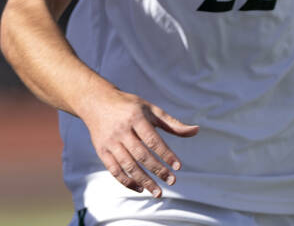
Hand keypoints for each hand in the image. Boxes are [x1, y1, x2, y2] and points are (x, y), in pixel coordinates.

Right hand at [79, 88, 199, 195]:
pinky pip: (114, 170)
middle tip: (172, 181)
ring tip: (157, 192)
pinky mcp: (102, 151)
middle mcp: (122, 131)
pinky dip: (127, 181)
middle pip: (141, 155)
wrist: (97, 103)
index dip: (166, 154)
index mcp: (136, 118)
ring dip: (144, 180)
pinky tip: (140, 188)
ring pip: (128, 165)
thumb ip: (172, 123)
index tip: (178, 166)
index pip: (153, 140)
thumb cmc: (130, 106)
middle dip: (157, 170)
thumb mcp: (151, 109)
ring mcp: (110, 142)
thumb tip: (196, 130)